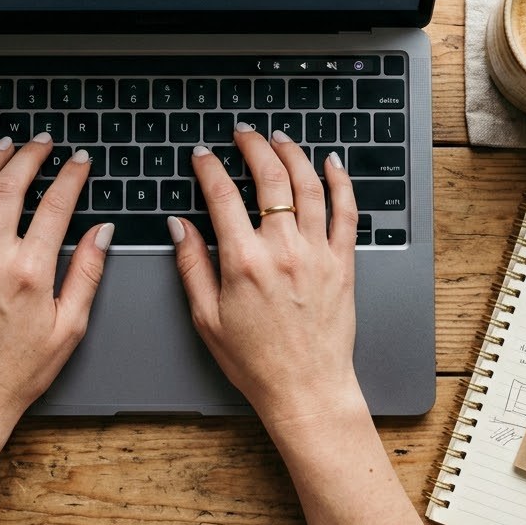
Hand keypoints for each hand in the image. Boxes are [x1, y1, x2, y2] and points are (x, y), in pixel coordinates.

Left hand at [0, 133, 111, 441]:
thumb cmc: (19, 371)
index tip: (79, 161)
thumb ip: (87, 274)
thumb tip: (101, 233)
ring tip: (5, 144)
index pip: (56, 205)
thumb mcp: (70, 327)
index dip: (71, 175)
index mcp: (30, 273)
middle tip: (43, 142)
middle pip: (11, 186)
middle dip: (30, 155)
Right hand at [170, 126, 360, 426]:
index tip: (203, 155)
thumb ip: (191, 265)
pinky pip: (346, 212)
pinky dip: (340, 182)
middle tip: (243, 135)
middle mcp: (283, 250)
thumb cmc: (256, 361)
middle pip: (270, 178)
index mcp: (244, 262)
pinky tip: (331, 164)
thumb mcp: (206, 318)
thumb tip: (179, 226)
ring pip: (309, 185)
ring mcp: (317, 253)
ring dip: (293, 154)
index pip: (222, 196)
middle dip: (254, 146)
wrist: (307, 390)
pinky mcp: (342, 263)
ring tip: (279, 139)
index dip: (209, 168)